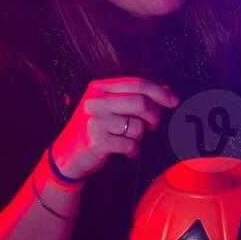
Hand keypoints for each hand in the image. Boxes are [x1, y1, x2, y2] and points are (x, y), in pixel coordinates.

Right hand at [50, 77, 178, 180]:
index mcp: (99, 88)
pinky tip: (125, 150)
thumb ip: (134, 97)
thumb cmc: (94, 129)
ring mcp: (94, 120)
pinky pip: (129, 144)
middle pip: (140, 102)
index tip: (173, 100)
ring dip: (140, 136)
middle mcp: (95, 101)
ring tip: (130, 139)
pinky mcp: (96, 141)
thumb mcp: (109, 108)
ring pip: (137, 126)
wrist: (66, 155)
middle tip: (153, 125)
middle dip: (154, 116)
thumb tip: (166, 90)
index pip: (137, 83)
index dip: (159, 92)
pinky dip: (132, 150)